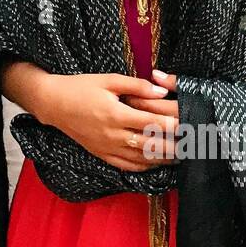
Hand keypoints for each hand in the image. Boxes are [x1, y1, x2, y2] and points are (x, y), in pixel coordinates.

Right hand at [38, 71, 177, 171]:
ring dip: (163, 160)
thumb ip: (137, 86)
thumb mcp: (109, 80)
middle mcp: (112, 135)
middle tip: (193, 146)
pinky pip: (127, 166)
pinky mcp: (102, 154)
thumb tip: (162, 92)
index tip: (189, 125)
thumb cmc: (81, 87)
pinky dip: (145, 166)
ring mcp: (107, 148)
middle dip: (174, 147)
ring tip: (182, 157)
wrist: (52, 103)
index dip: (172, 126)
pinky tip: (158, 163)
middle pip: (150, 145)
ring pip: (141, 159)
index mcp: (115, 114)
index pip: (151, 123)